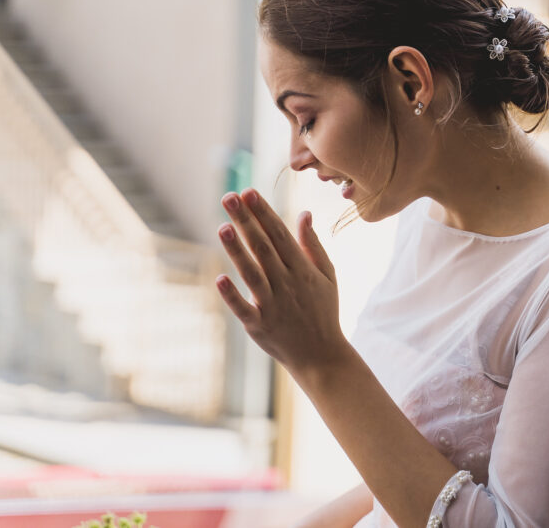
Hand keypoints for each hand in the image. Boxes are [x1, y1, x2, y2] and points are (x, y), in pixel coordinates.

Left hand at [216, 188, 345, 371]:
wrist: (322, 356)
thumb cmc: (324, 311)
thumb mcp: (328, 276)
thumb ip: (313, 245)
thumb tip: (304, 213)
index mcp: (303, 270)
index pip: (280, 235)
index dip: (264, 213)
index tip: (249, 192)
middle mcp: (287, 284)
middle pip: (263, 247)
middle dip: (246, 220)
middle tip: (229, 197)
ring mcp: (272, 305)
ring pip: (252, 273)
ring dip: (236, 250)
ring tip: (223, 226)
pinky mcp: (258, 326)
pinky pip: (243, 308)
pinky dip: (232, 294)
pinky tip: (220, 278)